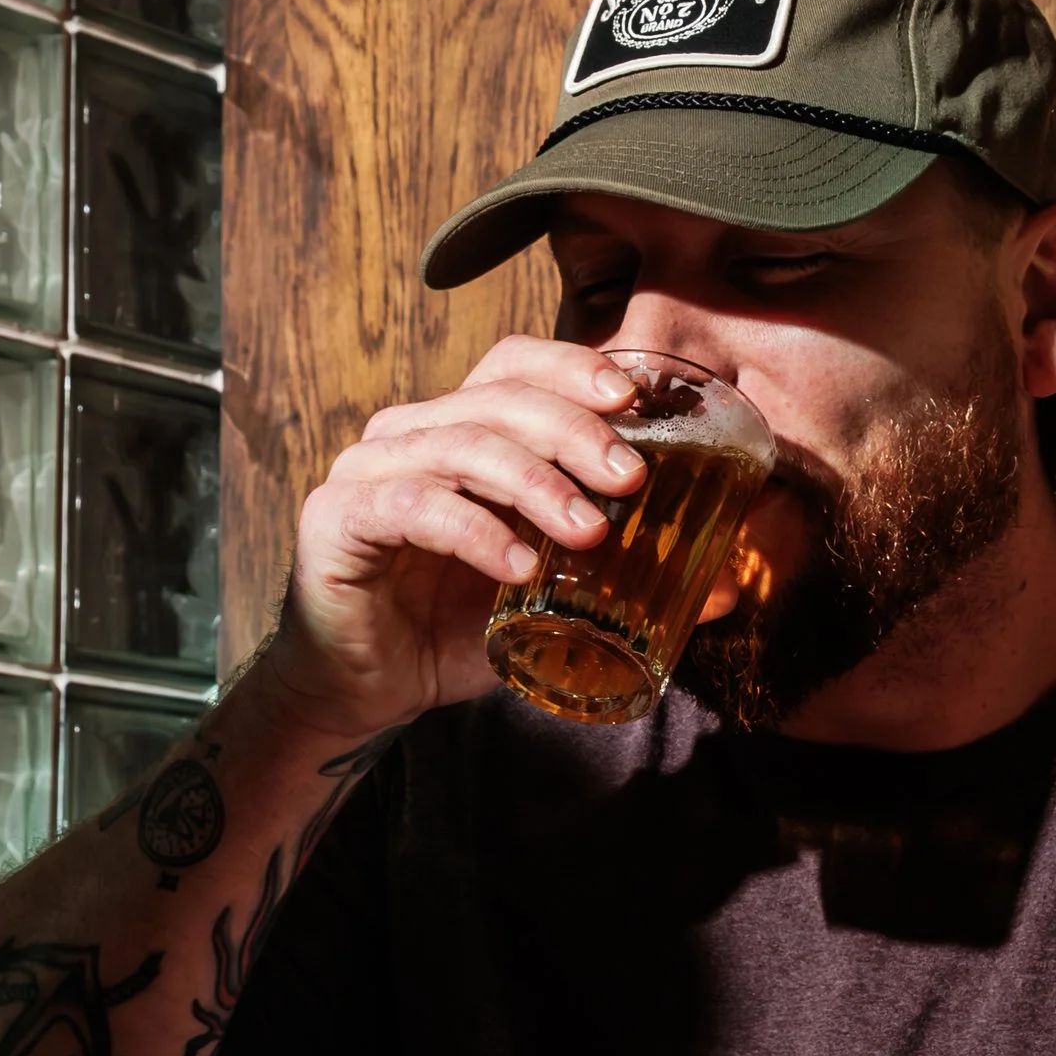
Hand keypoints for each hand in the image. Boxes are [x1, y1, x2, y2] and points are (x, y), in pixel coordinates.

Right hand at [265, 339, 651, 738]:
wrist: (365, 690)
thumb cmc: (450, 630)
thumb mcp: (545, 593)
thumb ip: (613, 576)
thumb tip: (718, 591)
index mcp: (455, 429)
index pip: (511, 366)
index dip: (569, 369)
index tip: (629, 401)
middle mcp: (408, 435)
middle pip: (496, 400)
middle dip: (572, 432)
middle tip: (629, 479)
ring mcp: (366, 470)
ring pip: (461, 445)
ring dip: (534, 483)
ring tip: (588, 529)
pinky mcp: (337, 517)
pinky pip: (414, 506)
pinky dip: (475, 531)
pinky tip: (519, 567)